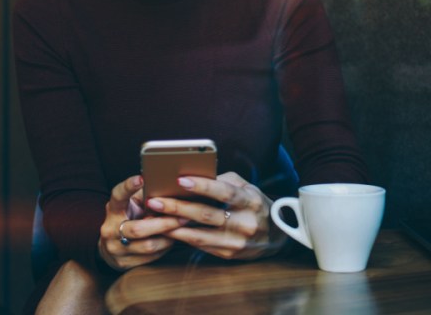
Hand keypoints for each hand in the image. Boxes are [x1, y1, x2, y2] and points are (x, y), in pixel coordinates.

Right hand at [97, 175, 185, 270]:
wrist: (111, 247)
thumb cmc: (129, 218)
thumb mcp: (132, 205)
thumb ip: (145, 196)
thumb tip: (169, 184)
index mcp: (113, 209)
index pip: (118, 196)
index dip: (128, 187)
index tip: (141, 178)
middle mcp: (110, 229)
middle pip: (138, 229)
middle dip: (164, 223)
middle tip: (184, 216)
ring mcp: (115, 249)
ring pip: (148, 246)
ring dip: (169, 237)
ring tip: (182, 228)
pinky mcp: (123, 263)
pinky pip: (151, 257)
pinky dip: (165, 248)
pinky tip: (173, 239)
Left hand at [148, 171, 286, 260]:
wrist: (275, 236)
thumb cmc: (254, 204)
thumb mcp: (247, 187)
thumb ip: (224, 181)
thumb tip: (196, 176)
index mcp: (250, 200)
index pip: (224, 192)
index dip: (202, 185)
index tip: (180, 180)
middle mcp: (245, 222)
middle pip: (206, 214)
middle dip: (177, 206)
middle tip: (154, 200)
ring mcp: (236, 241)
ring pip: (200, 234)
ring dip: (174, 225)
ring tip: (154, 216)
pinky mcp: (229, 254)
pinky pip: (201, 245)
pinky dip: (183, 237)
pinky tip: (168, 229)